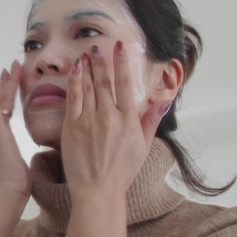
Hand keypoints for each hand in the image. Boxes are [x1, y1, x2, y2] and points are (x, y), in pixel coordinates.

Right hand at [0, 61, 30, 202]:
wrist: (8, 192)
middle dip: (6, 84)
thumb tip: (36, 153)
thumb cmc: (17, 184)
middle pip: (1, 102)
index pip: (5, 111)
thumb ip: (22, 152)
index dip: (9, 94)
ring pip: (0, 101)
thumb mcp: (21, 163)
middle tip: (11, 67)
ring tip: (11, 67)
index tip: (12, 82)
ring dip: (7, 83)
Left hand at [61, 42, 170, 201]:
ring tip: (85, 54)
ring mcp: (90, 121)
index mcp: (128, 120)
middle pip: (105, 82)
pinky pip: (73, 99)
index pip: (125, 84)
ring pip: (89, 87)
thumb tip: (164, 102)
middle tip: (97, 46)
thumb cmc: (122, 171)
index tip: (120, 47)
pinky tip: (75, 70)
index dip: (122, 63)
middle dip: (101, 61)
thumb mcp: (143, 146)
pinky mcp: (72, 127)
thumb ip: (150, 121)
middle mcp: (110, 116)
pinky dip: (74, 82)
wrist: (98, 190)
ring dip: (87, 68)